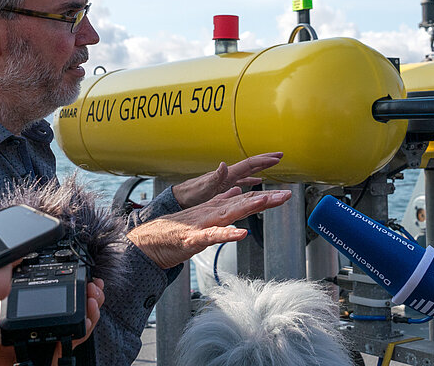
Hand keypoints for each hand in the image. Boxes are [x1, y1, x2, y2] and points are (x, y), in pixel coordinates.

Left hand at [0, 278, 104, 364]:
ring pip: (82, 321)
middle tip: (94, 285)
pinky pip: (74, 340)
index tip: (86, 273)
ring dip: (93, 308)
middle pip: (78, 305)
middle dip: (91, 293)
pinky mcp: (52, 349)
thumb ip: (9, 279)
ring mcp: (50, 335)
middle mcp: (45, 319)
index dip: (77, 282)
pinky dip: (84, 327)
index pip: (63, 291)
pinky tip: (86, 316)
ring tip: (93, 297)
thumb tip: (20, 255)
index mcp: (33, 305)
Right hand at [127, 187, 291, 268]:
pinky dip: (227, 234)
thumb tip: (239, 192)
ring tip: (267, 200)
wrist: (147, 242)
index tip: (285, 194)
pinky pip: (212, 236)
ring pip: (229, 214)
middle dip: (266, 199)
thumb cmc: (175, 232)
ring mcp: (202, 225)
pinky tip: (241, 233)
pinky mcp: (192, 239)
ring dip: (249, 207)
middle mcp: (211, 213)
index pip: (245, 201)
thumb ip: (221, 203)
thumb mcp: (202, 216)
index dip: (265, 197)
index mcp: (215, 210)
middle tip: (287, 195)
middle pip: (243, 204)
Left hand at [171, 152, 282, 207]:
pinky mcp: (224, 186)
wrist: (181, 197)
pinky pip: (243, 181)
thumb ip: (215, 176)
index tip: (277, 158)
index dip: (264, 161)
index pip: (249, 164)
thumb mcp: (204, 187)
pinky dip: (252, 179)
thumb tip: (223, 164)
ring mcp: (227, 180)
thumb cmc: (192, 193)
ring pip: (249, 172)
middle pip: (252, 164)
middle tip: (281, 154)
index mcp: (228, 174)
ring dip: (261, 167)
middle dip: (266, 159)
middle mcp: (229, 174)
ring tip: (273, 164)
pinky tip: (257, 182)